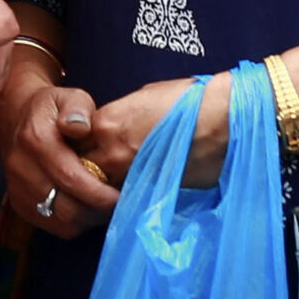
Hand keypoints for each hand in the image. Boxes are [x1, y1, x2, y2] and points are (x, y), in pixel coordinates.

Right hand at [0, 67, 118, 237]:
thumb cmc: (53, 108)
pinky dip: (74, 223)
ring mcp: (17, 189)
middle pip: (68, 207)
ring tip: (103, 205)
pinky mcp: (19, 204)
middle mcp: (22, 168)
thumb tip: (81, 127)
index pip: (72, 179)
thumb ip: (77, 109)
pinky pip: (53, 226)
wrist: (17, 117)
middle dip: (98, 210)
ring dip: (88, 219)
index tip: (122, 193)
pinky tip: (85, 207)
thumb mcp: (68, 97)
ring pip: (62, 221)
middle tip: (118, 203)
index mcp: (35, 140)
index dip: (101, 193)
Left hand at [88, 72, 229, 188]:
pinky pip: (130, 198)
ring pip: (104, 188)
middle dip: (86, 171)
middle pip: (84, 168)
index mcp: (106, 123)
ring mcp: (131, 174)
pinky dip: (128, 198)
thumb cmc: (187, 100)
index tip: (86, 152)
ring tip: (114, 187)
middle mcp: (111, 150)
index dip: (79, 149)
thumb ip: (119, 118)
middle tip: (94, 174)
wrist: (224, 119)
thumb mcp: (142, 99)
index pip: (74, 143)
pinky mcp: (153, 191)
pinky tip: (134, 195)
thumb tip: (113, 130)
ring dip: (106, 188)